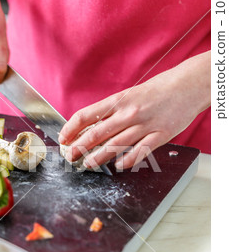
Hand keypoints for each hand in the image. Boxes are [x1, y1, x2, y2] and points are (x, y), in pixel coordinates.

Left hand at [59, 52, 209, 169]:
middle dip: (79, 148)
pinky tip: (118, 166)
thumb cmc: (158, 90)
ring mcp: (145, 124)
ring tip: (88, 164)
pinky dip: (126, 161)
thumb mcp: (130, 94)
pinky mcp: (160, 135)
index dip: (71, 128)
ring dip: (98, 157)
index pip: (86, 115)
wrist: (188, 85)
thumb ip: (113, 111)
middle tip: (70, 157)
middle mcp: (128, 112)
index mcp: (118, 100)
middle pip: (96, 134)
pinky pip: (140, 152)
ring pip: (115, 146)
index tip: (63, 138)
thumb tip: (91, 127)